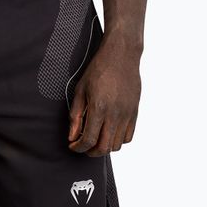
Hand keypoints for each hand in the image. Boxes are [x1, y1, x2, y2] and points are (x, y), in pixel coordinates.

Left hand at [68, 39, 140, 155]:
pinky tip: (109, 133)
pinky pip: (128, 137)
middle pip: (104, 148)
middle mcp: (115, 114)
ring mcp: (127, 114)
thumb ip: (76, 117)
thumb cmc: (98, 70)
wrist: (121, 55)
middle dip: (90, 152)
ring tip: (96, 139)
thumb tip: (72, 137)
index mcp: (99, 108)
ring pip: (117, 145)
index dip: (78, 148)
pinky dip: (117, 141)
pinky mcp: (134, 112)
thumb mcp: (80, 91)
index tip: (73, 145)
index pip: (88, 140)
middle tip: (83, 146)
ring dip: (104, 147)